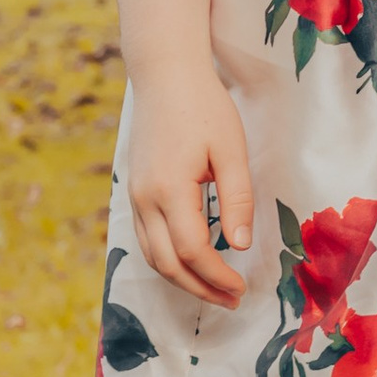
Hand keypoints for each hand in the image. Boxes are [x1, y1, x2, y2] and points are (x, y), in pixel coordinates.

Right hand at [127, 62, 253, 303]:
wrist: (165, 76)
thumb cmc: (204, 108)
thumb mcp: (231, 150)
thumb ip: (237, 198)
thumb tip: (240, 245)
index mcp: (170, 189)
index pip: (192, 250)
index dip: (216, 276)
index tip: (241, 287)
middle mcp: (144, 199)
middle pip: (167, 264)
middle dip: (200, 288)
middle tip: (232, 299)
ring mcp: (135, 197)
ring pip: (152, 256)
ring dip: (183, 279)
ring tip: (215, 289)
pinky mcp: (135, 192)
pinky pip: (146, 239)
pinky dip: (168, 260)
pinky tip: (192, 264)